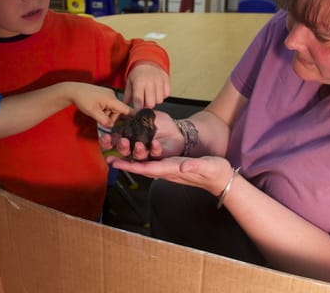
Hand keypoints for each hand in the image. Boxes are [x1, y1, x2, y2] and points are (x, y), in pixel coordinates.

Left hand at [71, 83, 134, 127]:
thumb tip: (111, 126)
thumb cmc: (83, 100)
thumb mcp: (93, 113)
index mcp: (111, 99)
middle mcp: (112, 95)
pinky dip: (105, 110)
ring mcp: (109, 94)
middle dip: (112, 117)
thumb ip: (104, 120)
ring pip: (113, 109)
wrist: (74, 90)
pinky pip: (109, 105)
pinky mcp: (105, 94)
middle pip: (118, 111)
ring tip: (96, 113)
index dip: (134, 114)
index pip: (126, 108)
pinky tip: (96, 109)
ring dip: (107, 114)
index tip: (143, 119)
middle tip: (101, 120)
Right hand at [99, 110, 183, 159]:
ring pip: (138, 156)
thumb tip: (118, 111)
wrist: (177, 129)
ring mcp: (146, 152)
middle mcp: (135, 146)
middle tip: (123, 141)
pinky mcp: (158, 155)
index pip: (115, 141)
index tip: (106, 138)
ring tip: (139, 144)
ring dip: (136, 150)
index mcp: (130, 137)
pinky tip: (155, 143)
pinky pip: (155, 154)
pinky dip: (154, 148)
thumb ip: (131, 114)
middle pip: (124, 151)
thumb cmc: (160, 124)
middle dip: (121, 147)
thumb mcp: (143, 115)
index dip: (108, 141)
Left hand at [107, 155, 232, 195]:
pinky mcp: (172, 165)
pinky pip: (153, 162)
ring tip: (116, 154)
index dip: (131, 166)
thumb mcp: (208, 166)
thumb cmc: (215, 171)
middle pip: (142, 167)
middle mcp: (167, 170)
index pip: (148, 168)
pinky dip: (141, 158)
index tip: (117, 163)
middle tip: (108, 158)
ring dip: (131, 161)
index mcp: (172, 169)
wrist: (221, 178)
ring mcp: (169, 169)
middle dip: (125, 164)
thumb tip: (182, 167)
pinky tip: (135, 152)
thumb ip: (195, 166)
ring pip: (146, 165)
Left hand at [122, 62, 169, 108]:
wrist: (148, 62)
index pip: (139, 100)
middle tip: (145, 101)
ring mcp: (159, 81)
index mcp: (139, 83)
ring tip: (151, 95)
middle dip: (147, 105)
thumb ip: (127, 96)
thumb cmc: (138, 74)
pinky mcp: (166, 80)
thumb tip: (125, 108)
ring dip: (155, 100)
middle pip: (151, 103)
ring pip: (159, 100)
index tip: (137, 111)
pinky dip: (162, 95)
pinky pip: (167, 95)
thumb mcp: (129, 83)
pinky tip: (157, 91)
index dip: (138, 108)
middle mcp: (150, 82)